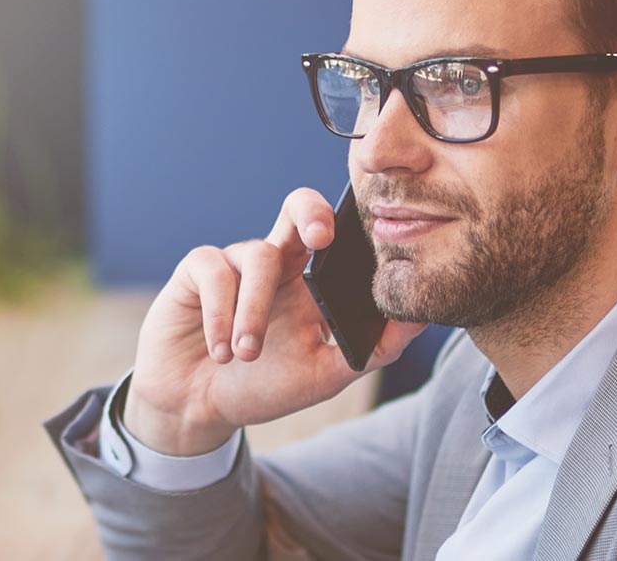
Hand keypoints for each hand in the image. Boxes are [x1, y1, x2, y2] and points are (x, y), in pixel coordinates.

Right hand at [122, 187, 427, 454]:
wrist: (198, 407)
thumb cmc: (261, 386)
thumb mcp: (324, 375)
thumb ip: (371, 350)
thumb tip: (421, 320)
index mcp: (308, 280)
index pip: (336, 236)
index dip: (353, 227)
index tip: (372, 242)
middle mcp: (274, 263)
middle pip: (297, 208)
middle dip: (312, 212)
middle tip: (321, 238)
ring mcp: (234, 263)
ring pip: (257, 257)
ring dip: (253, 311)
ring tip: (246, 354)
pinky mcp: (195, 272)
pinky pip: (214, 273)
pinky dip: (219, 316)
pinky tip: (221, 351)